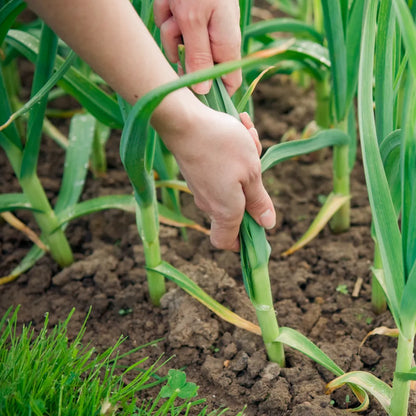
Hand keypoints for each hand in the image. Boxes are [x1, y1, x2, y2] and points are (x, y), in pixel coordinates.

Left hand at [154, 0, 241, 94]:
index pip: (230, 82)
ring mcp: (203, 28)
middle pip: (195, 66)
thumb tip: (203, 91)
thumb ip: (198, 56)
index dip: (215, 94)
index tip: (193, 97)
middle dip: (180, 53)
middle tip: (177, 31)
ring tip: (174, 6)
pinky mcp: (189, 15)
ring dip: (169, 29)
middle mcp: (217, 39)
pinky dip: (166, 12)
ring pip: (178, 45)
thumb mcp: (193, 20)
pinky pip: (171, 26)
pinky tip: (170, 1)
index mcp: (226, 44)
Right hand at [156, 100, 275, 250]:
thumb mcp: (251, 173)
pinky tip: (238, 127)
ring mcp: (200, 186)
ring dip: (245, 161)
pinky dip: (232, 152)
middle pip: (235, 207)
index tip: (257, 228)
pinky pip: (220, 168)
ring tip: (248, 135)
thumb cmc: (222, 147)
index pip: (227, 242)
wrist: (183, 121)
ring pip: (231, 182)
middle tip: (258, 160)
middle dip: (253, 186)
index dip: (242, 242)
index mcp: (225, 211)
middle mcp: (209, 203)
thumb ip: (259, 201)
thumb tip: (267, 224)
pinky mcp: (196, 171)